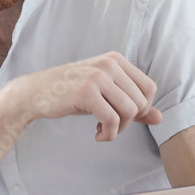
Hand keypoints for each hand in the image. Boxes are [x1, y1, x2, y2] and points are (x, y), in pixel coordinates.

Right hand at [12, 51, 162, 141]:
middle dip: (129, 121)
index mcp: (115, 59)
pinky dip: (109, 134)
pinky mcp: (86, 92)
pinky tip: (97, 135)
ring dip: (119, 129)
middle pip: (141, 101)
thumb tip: (159, 118)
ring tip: (103, 131)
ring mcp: (97, 77)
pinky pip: (112, 119)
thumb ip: (131, 104)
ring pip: (129, 111)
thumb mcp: (103, 95)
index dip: (142, 108)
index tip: (123, 117)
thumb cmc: (69, 94)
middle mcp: (109, 64)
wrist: (34, 93)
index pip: (149, 87)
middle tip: (110, 126)